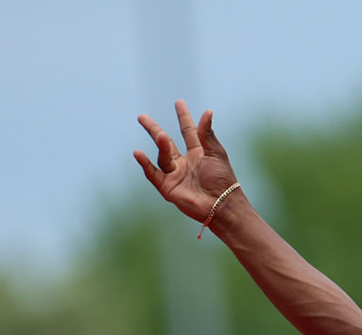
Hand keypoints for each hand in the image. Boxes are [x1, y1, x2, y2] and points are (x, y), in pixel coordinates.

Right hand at [134, 99, 239, 223]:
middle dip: (154, 129)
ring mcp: (176, 175)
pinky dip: (145, 164)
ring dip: (161, 145)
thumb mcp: (215, 153)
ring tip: (161, 136)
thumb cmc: (223, 180)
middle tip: (142, 117)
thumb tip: (208, 111)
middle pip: (165, 142)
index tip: (179, 103)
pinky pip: (153, 174)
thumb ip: (207, 134)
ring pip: (162, 156)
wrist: (222, 205)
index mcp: (198, 153)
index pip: (187, 131)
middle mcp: (185, 163)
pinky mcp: (168, 188)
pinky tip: (138, 153)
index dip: (183, 117)